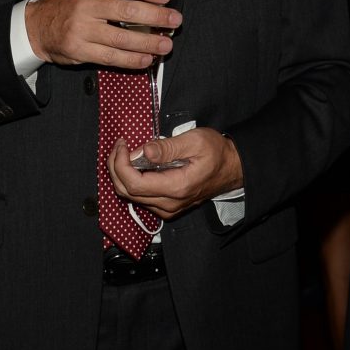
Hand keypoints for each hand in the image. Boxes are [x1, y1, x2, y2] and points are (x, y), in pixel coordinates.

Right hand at [25, 0, 181, 68]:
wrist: (38, 26)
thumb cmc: (70, 5)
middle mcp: (86, 5)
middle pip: (127, 12)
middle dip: (156, 17)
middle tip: (175, 21)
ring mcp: (82, 29)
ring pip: (122, 38)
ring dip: (148, 43)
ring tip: (166, 45)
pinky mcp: (80, 50)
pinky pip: (111, 57)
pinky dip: (131, 60)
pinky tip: (146, 60)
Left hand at [108, 127, 242, 218]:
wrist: (232, 169)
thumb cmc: (217, 153)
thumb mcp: (195, 141)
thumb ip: (168, 147)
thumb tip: (143, 151)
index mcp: (176, 187)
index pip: (133, 184)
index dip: (120, 164)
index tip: (122, 145)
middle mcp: (169, 203)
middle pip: (127, 192)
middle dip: (116, 168)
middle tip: (120, 146)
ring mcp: (168, 208)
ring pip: (131, 197)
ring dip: (122, 174)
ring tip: (125, 152)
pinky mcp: (167, 206)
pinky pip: (141, 197)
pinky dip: (131, 180)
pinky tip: (136, 164)